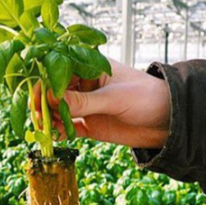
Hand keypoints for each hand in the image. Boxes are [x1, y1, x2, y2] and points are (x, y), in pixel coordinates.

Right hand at [34, 59, 170, 148]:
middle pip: (54, 92)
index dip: (46, 82)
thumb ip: (85, 101)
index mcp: (90, 67)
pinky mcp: (87, 124)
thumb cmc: (148, 97)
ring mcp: (84, 105)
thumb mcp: (115, 98)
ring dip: (48, 119)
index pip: (60, 70)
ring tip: (42, 129)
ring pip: (57, 111)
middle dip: (43, 103)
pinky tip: (53, 137)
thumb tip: (53, 100)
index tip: (38, 96)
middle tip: (36, 115)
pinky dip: (58, 132)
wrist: (169, 123)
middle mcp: (83, 85)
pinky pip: (66, 128)